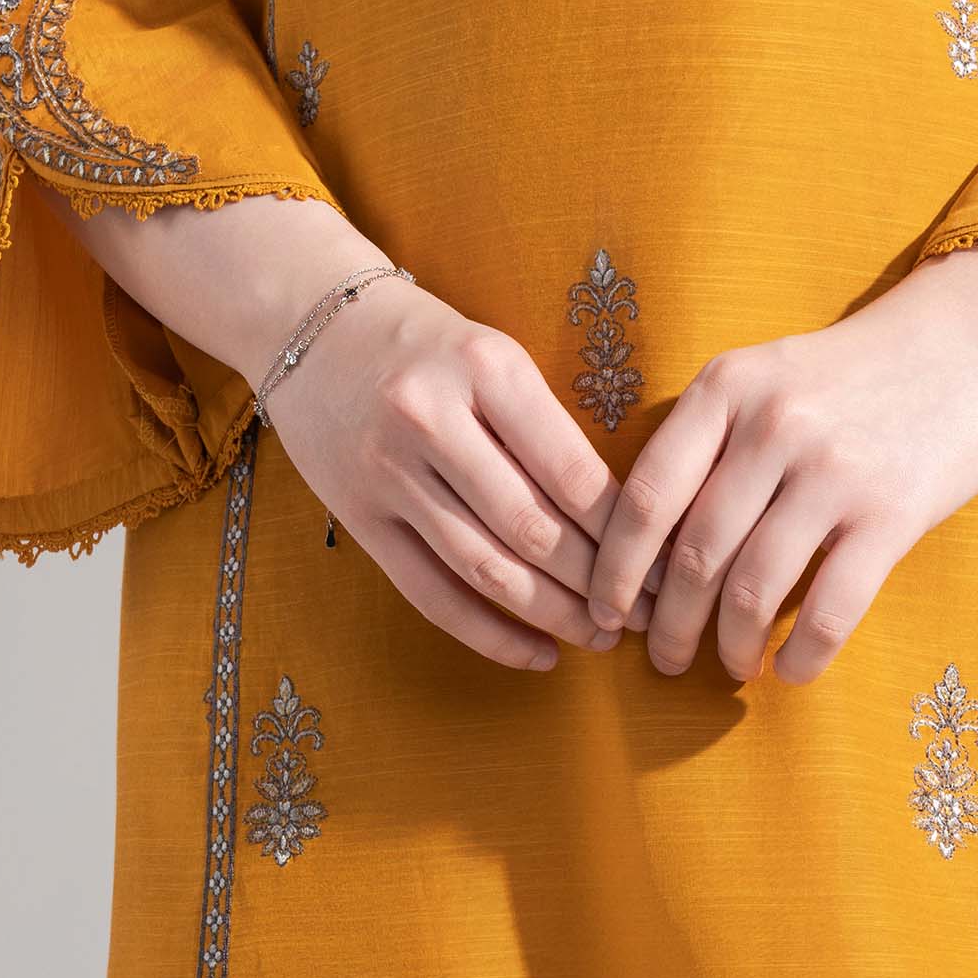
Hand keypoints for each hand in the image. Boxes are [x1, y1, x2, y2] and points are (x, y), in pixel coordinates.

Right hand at [258, 272, 663, 670]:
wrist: (311, 325)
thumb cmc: (428, 344)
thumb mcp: (494, 356)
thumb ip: (546, 426)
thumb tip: (625, 518)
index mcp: (486, 368)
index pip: (572, 471)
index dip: (626, 531)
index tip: (665, 561)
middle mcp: (432, 419)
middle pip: (533, 528)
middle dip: (600, 584)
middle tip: (646, 614)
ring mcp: (388, 472)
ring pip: (486, 567)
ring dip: (553, 615)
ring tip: (603, 636)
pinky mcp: (357, 516)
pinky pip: (431, 593)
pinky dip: (489, 633)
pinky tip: (537, 653)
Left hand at [585, 248, 977, 686]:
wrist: (971, 337)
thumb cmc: (854, 371)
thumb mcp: (766, 375)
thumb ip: (711, 440)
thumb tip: (652, 546)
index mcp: (725, 388)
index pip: (646, 496)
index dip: (614, 569)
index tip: (603, 612)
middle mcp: (772, 425)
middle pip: (693, 553)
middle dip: (668, 624)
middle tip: (663, 659)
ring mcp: (834, 469)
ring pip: (752, 587)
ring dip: (729, 646)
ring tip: (729, 667)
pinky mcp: (893, 511)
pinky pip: (831, 608)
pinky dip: (803, 654)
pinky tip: (792, 670)